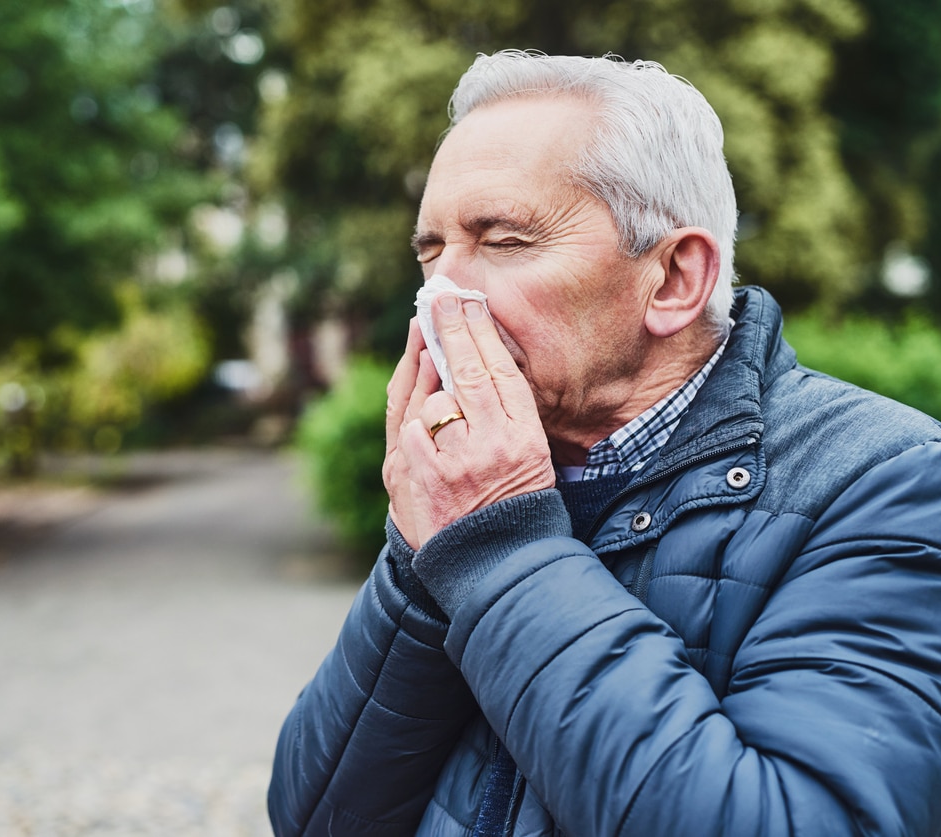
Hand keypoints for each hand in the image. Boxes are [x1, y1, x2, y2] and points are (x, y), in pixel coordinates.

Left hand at [384, 294, 554, 548]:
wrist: (499, 564)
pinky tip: (418, 413)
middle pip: (469, 373)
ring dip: (431, 388)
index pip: (502, 372)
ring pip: (435, 401)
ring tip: (434, 375)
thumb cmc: (515, 503)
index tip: (467, 303)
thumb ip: (507, 412)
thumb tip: (480, 358)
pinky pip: (410, 431)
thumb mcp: (530, 456)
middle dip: (451, 329)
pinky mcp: (425, 481)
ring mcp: (457, 463)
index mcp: (525, 437)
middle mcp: (494, 446)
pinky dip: (411, 422)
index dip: (482, 333)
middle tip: (439, 297)